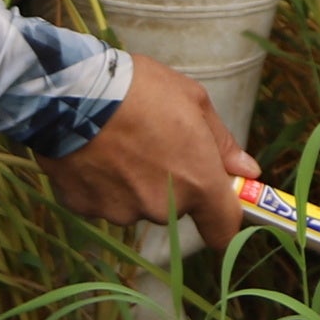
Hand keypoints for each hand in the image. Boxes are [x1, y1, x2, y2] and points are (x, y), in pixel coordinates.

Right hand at [41, 55, 255, 245]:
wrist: (72, 92)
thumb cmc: (140, 89)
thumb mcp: (193, 100)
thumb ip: (222, 143)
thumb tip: (247, 171)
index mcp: (197, 182)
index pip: (223, 230)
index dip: (223, 218)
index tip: (218, 203)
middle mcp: (162, 207)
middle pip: (174, 208)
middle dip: (169, 183)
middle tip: (153, 142)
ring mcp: (122, 211)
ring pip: (135, 203)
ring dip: (132, 182)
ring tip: (117, 141)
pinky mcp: (85, 208)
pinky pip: (101, 199)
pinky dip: (99, 182)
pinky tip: (93, 150)